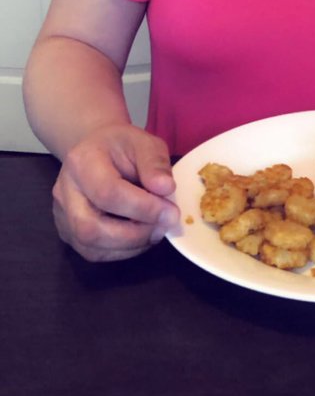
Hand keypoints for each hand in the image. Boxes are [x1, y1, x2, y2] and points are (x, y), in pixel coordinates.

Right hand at [52, 124, 180, 261]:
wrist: (95, 149)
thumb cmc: (121, 145)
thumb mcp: (143, 142)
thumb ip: (155, 163)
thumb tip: (166, 189)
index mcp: (81, 162)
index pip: (107, 194)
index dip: (142, 208)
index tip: (171, 212)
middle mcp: (64, 192)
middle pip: (91, 228)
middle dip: (134, 235)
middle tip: (164, 226)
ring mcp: (62, 215)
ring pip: (91, 247)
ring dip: (130, 246)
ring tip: (156, 231)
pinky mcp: (67, 232)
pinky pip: (93, 253)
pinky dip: (122, 251)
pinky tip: (141, 237)